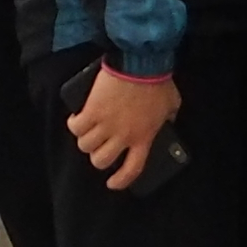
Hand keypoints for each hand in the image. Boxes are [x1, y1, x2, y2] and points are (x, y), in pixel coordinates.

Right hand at [69, 66, 180, 192]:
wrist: (140, 63)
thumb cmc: (158, 82)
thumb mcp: (172, 105)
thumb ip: (168, 119)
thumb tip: (166, 123)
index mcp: (143, 137)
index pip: (132, 169)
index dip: (121, 180)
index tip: (112, 183)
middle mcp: (122, 136)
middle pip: (101, 160)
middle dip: (97, 157)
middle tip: (98, 147)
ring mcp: (105, 124)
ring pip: (86, 145)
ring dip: (85, 140)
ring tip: (87, 130)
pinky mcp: (91, 111)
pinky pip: (75, 126)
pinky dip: (74, 124)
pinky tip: (77, 117)